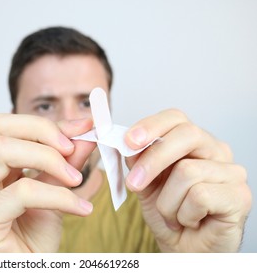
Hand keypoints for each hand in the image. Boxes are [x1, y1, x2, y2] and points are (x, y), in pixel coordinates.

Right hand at [0, 114, 95, 251]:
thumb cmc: (32, 239)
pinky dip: (57, 195)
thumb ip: (67, 164)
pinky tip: (80, 208)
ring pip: (3, 151)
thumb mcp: (56, 193)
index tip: (82, 127)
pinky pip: (21, 192)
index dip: (45, 123)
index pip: (5, 126)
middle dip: (43, 131)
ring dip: (48, 159)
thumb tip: (86, 135)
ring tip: (75, 179)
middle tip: (74, 148)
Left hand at [124, 109, 251, 251]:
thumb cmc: (169, 214)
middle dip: (154, 160)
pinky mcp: (240, 195)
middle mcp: (215, 150)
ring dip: (168, 201)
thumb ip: (137, 161)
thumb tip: (126, 142)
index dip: (151, 126)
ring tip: (172, 215)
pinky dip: (184, 214)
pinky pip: (199, 196)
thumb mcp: (145, 184)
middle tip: (134, 184)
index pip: (175, 117)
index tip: (129, 141)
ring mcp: (231, 171)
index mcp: (193, 142)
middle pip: (187, 134)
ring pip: (187, 171)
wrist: (184, 249)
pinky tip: (191, 221)